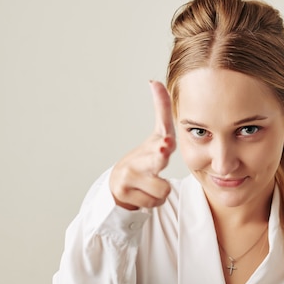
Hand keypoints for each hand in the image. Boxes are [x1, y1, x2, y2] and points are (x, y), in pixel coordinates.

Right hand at [109, 81, 176, 209]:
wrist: (118, 186)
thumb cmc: (144, 160)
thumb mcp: (156, 139)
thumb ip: (162, 112)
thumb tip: (155, 81)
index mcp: (153, 144)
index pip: (161, 125)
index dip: (162, 117)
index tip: (166, 122)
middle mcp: (139, 157)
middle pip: (155, 157)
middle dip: (159, 152)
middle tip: (163, 146)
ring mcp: (130, 175)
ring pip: (163, 189)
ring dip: (161, 192)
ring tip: (151, 186)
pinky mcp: (124, 192)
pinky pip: (155, 201)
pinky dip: (153, 201)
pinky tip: (143, 194)